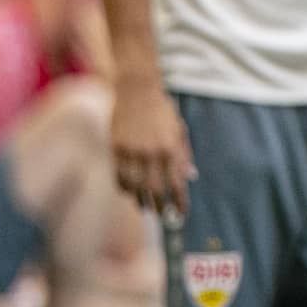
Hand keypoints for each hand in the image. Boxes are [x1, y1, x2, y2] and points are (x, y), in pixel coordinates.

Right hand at [110, 79, 195, 215]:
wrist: (135, 91)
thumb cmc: (161, 110)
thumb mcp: (178, 129)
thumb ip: (184, 154)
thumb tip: (191, 177)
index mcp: (171, 147)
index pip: (177, 183)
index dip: (180, 201)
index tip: (182, 214)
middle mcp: (152, 152)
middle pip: (156, 189)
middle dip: (161, 206)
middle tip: (163, 215)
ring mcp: (132, 151)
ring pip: (136, 187)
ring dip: (141, 200)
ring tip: (146, 207)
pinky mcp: (115, 149)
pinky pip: (119, 177)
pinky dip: (125, 188)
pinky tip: (130, 192)